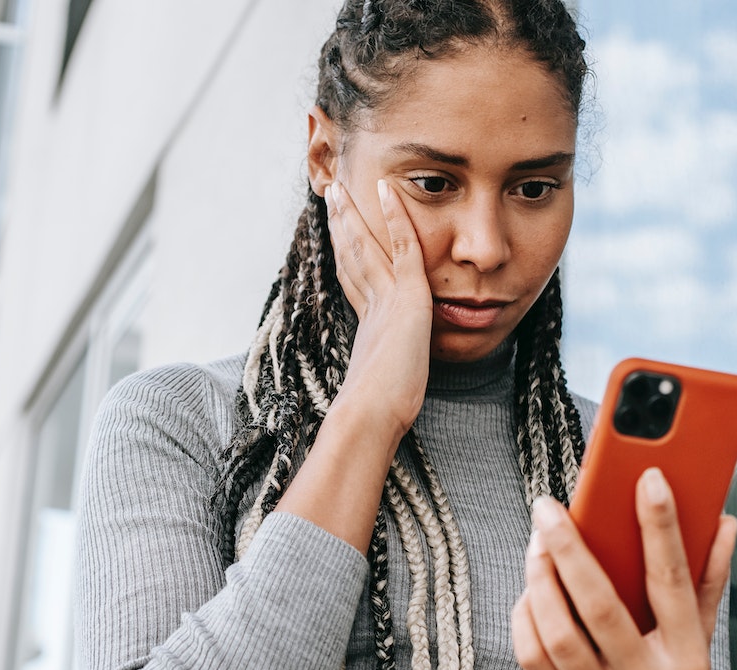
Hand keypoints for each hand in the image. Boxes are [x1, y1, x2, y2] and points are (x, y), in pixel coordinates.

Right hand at [324, 180, 432, 437]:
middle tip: (331, 196)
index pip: (354, 279)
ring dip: (353, 213)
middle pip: (351, 256)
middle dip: (341, 225)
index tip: (338, 235)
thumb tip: (378, 401)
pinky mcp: (405, 295)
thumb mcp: (387, 391)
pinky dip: (396, 216)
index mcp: (367, 326)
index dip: (345, 253)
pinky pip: (403, 246)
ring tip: (341, 187)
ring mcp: (385, 298)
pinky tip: (388, 190)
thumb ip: (385, 382)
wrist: (373, 414)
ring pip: (366, 246)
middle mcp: (370, 306)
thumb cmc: (379, 415)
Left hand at [510, 468, 736, 669]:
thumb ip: (708, 578)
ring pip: (559, 632)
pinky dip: (525, 615)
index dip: (662, 528)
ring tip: (536, 543)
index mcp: (687, 657)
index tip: (648, 478)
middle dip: (570, 550)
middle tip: (547, 507)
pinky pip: (533, 655)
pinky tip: (529, 588)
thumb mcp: (699, 636)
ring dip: (540, 580)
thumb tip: (725, 521)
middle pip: (601, 607)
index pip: (673, 582)